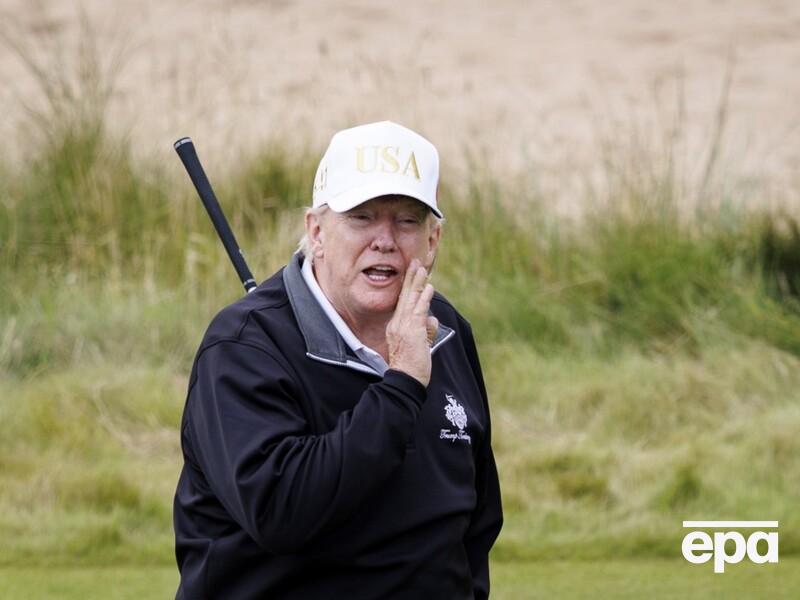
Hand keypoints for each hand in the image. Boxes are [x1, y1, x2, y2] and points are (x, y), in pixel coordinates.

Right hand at [386, 259, 438, 386]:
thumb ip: (425, 331)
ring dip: (418, 283)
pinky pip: (419, 311)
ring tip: (422, 268)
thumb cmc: (411, 367)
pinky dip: (424, 298)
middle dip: (411, 279)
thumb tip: (432, 319)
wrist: (404, 379)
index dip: (408, 288)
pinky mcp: (413, 331)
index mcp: (395, 327)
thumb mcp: (419, 345)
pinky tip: (428, 287)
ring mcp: (404, 327)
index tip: (412, 275)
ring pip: (411, 300)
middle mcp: (397, 324)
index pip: (402, 303)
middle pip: (404, 297)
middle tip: (415, 263)